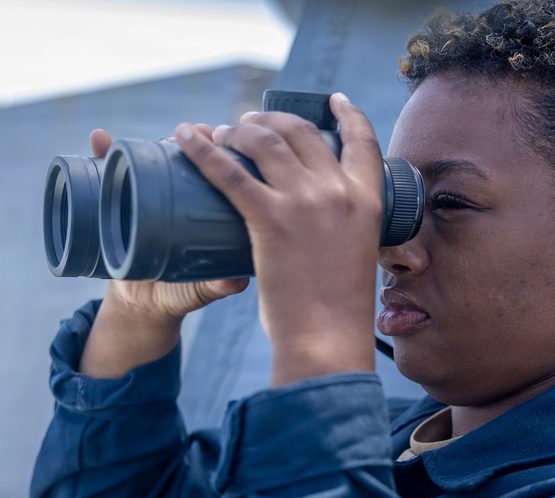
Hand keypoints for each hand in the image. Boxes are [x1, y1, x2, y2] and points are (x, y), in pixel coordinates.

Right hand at [79, 129, 248, 378]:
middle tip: (199, 134)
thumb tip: (236, 280)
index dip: (221, 151)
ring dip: (153, 139)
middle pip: (189, 155)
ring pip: (151, 157)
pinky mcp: (118, 202)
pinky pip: (108, 174)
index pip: (219, 169)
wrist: (142, 306)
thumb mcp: (202, 288)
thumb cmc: (180, 293)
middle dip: (194, 138)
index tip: (220, 141)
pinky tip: (98, 139)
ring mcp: (148, 195)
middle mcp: (180, 195)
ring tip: (163, 137)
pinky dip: (100, 153)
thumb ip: (219, 284)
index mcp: (207, 209)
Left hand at [174, 94, 383, 385]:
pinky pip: (229, 173)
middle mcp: (340, 192)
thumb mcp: (353, 258)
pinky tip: (187, 139)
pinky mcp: (271, 218)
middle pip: (302, 132)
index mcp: (367, 202)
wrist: (327, 339)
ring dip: (238, 130)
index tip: (334, 100)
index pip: (362, 142)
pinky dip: (203, 151)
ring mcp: (306, 202)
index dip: (348, 114)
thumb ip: (338, 234)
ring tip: (219, 134)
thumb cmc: (337, 312)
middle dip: (271, 121)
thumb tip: (309, 230)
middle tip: (248, 125)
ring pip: (266, 142)